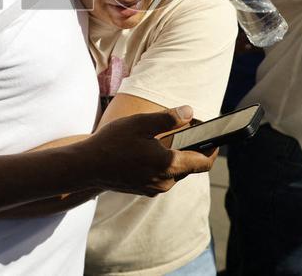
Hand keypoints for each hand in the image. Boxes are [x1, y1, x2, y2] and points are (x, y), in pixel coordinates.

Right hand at [81, 106, 215, 196]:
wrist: (87, 166)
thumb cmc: (112, 142)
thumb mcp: (140, 123)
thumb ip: (168, 118)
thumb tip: (189, 112)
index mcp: (168, 165)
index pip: (203, 162)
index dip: (213, 150)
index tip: (215, 138)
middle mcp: (165, 181)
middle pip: (189, 167)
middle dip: (192, 149)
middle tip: (188, 129)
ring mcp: (154, 188)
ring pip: (174, 171)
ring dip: (175, 156)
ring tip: (166, 138)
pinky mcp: (143, 189)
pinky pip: (161, 176)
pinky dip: (161, 163)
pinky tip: (149, 150)